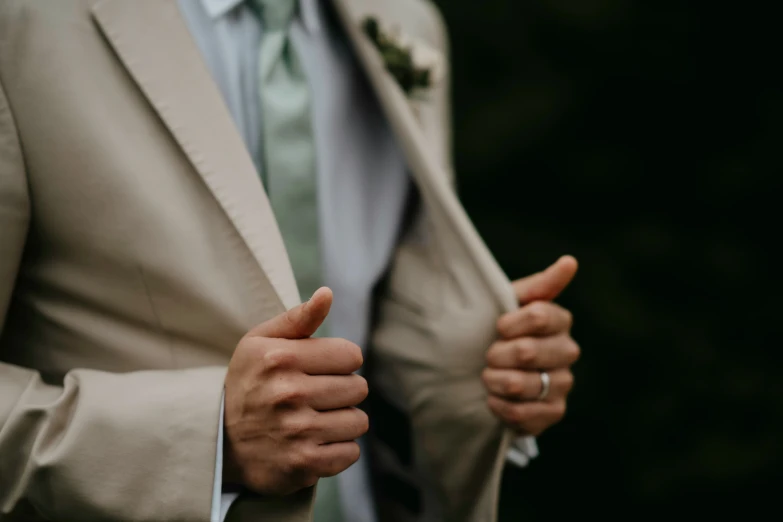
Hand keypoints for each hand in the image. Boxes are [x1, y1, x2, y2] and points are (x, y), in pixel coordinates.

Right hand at [223, 287, 368, 494]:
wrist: (218, 440)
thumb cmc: (248, 382)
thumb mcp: (260, 342)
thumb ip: (298, 318)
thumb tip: (327, 294)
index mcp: (281, 358)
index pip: (351, 355)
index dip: (339, 362)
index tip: (319, 369)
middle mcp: (289, 393)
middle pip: (358, 388)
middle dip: (342, 391)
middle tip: (315, 397)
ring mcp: (297, 431)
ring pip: (359, 421)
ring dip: (342, 421)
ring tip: (315, 420)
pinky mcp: (303, 464)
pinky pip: (351, 452)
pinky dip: (338, 449)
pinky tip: (314, 442)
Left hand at [483, 256, 579, 435]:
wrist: (488, 370)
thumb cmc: (500, 330)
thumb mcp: (511, 302)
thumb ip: (539, 285)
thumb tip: (570, 261)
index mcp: (559, 320)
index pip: (538, 316)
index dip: (510, 323)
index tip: (497, 326)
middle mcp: (568, 351)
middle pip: (527, 351)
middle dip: (497, 354)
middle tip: (488, 355)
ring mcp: (563, 383)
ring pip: (524, 384)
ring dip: (495, 380)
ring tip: (487, 377)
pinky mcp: (554, 412)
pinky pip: (524, 413)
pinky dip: (501, 406)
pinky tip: (493, 398)